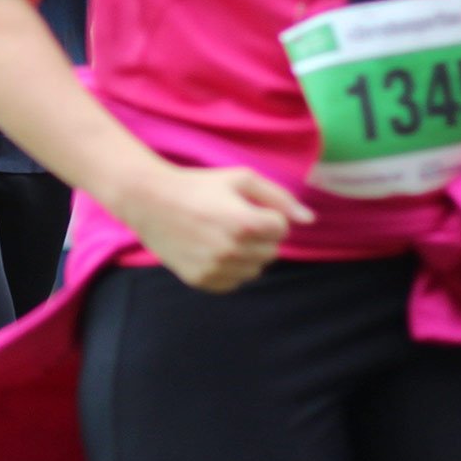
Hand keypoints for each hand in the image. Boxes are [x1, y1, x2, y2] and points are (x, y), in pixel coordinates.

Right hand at [123, 166, 314, 294]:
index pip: (282, 229)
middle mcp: (233, 251)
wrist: (150, 201)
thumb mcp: (241, 179)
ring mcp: (216, 269)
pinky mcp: (202, 280)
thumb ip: (279, 197)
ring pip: (255, 270)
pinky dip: (230, 269)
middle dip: (260, 236)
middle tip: (234, 220)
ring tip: (223, 235)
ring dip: (247, 254)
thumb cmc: (199, 186)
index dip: (268, 215)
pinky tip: (213, 250)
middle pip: (271, 251)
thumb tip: (310, 220)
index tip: (246, 206)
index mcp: (246, 223)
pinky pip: (234, 282)